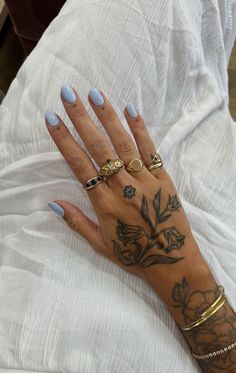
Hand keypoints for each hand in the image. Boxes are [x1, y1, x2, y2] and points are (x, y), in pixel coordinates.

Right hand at [45, 85, 204, 284]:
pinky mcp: (164, 178)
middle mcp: (123, 188)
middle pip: (99, 148)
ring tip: (95, 94)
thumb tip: (53, 203)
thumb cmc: (134, 255)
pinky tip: (130, 109)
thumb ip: (77, 222)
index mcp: (104, 204)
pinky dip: (140, 129)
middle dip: (81, 119)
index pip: (80, 166)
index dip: (65, 141)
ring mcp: (145, 181)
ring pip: (123, 144)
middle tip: (68, 94)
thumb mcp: (100, 244)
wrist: (173, 262)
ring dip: (108, 118)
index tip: (53, 119)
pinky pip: (151, 150)